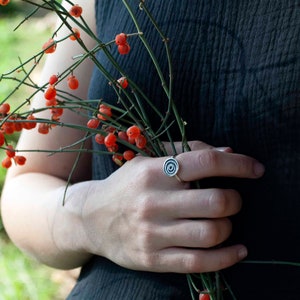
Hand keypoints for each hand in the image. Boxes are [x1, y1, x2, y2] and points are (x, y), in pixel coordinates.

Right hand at [81, 141, 264, 272]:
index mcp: (153, 172)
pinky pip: (200, 261)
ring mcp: (152, 233)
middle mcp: (153, 202)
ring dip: (229, 226)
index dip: (238, 164)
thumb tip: (227, 153)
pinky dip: (227, 257)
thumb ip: (185, 153)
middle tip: (231, 199)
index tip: (256, 169)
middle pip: (215, 201)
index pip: (205, 162)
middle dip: (235, 200)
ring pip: (212, 233)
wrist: (90, 218)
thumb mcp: (147, 161)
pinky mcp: (152, 259)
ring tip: (224, 221)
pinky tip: (237, 250)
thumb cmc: (125, 186)